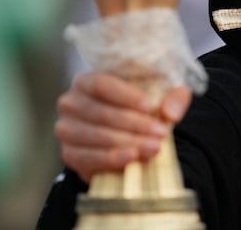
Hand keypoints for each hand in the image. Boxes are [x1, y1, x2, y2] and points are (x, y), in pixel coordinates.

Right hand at [54, 71, 192, 181]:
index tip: (150, 107)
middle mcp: (71, 102)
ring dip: (127, 143)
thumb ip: (174, 96)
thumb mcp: (162, 93)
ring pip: (96, 136)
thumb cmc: (141, 105)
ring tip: (153, 147)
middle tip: (160, 133)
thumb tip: (170, 113)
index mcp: (87, 80)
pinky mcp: (69, 154)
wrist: (128, 132)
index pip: (101, 84)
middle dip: (134, 125)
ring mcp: (66, 129)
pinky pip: (87, 158)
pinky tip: (131, 158)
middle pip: (101, 113)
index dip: (126, 96)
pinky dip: (111, 159)